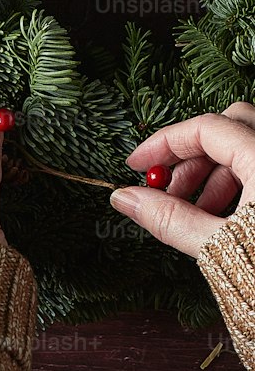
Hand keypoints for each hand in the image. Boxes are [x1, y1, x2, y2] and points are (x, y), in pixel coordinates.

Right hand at [111, 102, 254, 256]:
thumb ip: (172, 219)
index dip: (163, 144)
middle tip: (166, 187)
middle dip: (190, 154)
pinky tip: (225, 216)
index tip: (138, 164)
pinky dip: (240, 181)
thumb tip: (126, 198)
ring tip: (195, 211)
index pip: (205, 128)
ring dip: (214, 172)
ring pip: (246, 146)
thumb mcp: (222, 244)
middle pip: (229, 126)